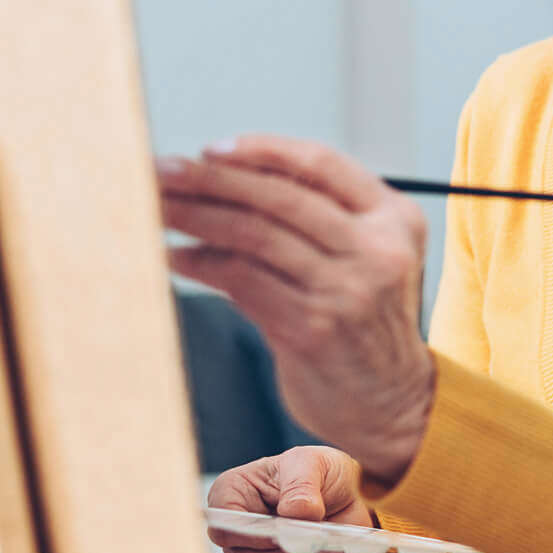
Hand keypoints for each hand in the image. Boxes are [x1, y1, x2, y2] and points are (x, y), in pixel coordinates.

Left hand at [159, 136, 435, 476]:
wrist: (390, 402)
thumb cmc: (362, 322)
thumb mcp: (364, 258)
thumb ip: (316, 219)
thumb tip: (220, 177)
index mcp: (395, 219)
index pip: (321, 164)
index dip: (262, 151)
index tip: (210, 150)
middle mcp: (378, 250)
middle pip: (280, 196)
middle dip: (213, 179)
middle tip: (162, 171)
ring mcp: (347, 290)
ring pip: (255, 235)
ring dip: (196, 217)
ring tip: (157, 208)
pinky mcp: (313, 328)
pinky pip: (243, 281)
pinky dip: (203, 264)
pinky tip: (177, 257)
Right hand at [206, 446, 374, 552]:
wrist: (347, 491)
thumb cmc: (319, 470)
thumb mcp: (311, 463)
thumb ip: (301, 484)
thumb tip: (295, 512)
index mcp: (232, 495)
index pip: (223, 525)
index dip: (249, 535)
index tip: (280, 533)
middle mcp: (240, 532)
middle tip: (318, 546)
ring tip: (340, 547)